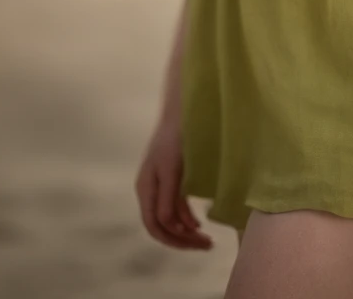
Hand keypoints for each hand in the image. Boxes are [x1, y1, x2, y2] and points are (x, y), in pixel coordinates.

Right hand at [134, 117, 212, 249]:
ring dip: (186, 231)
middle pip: (161, 226)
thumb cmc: (176, 137)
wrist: (182, 108)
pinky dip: (186, 217)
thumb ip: (169, 198)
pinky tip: (198, 222)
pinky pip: (174, 206)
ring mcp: (159, 183)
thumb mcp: (172, 169)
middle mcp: (149, 189)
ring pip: (168, 218)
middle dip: (182, 239)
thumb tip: (170, 226)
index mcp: (146, 188)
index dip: (175, 240)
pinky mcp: (170, 177)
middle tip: (206, 245)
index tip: (199, 243)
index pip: (155, 226)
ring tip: (206, 237)